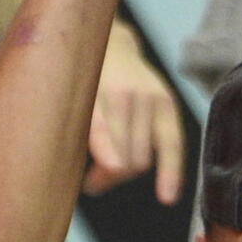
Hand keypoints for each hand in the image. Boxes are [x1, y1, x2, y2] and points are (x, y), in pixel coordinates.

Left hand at [83, 23, 185, 200]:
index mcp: (95, 90)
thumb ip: (81, 136)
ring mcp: (151, 96)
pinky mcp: (168, 103)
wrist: (110, 45)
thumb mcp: (69, 100)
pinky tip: (167, 196)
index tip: (100, 180)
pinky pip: (172, 146)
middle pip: (123, 156)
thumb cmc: (82, 82)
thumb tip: (99, 180)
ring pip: (142, 159)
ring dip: (125, 173)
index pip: (101, 129)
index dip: (104, 156)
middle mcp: (127, 93)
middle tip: (92, 180)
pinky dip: (169, 173)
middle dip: (108, 174)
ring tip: (108, 171)